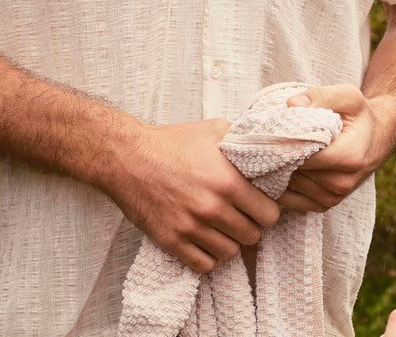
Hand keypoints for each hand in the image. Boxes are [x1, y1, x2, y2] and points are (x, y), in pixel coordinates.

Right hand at [104, 118, 280, 273]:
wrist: (126, 157)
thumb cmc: (170, 142)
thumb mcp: (213, 130)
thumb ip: (243, 139)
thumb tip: (268, 142)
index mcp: (228, 181)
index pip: (269, 214)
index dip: (267, 210)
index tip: (258, 206)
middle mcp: (211, 208)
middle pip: (252, 236)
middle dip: (249, 226)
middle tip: (239, 217)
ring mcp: (190, 227)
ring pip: (229, 253)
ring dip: (229, 242)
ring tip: (221, 228)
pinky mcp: (171, 241)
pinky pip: (204, 265)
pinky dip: (208, 256)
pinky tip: (204, 241)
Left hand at [280, 84, 390, 212]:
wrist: (377, 139)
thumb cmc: (359, 116)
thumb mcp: (347, 96)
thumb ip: (319, 96)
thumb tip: (290, 107)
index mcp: (349, 157)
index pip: (303, 155)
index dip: (285, 142)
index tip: (274, 129)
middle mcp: (342, 183)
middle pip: (295, 171)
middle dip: (280, 155)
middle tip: (271, 138)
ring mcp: (333, 197)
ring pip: (290, 184)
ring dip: (280, 169)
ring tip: (281, 149)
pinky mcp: (324, 205)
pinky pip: (291, 199)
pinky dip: (282, 184)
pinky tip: (284, 166)